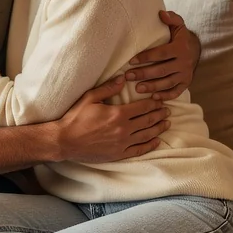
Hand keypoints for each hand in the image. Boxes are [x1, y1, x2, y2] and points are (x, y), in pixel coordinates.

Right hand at [53, 78, 169, 162]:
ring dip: (159, 129)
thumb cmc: (76, 118)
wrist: (65, 141)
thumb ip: (108, 88)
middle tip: (167, 111)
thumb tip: (123, 79)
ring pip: (147, 135)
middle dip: (159, 115)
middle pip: (148, 121)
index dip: (153, 103)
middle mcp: (123, 129)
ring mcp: (122, 143)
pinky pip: (139, 150)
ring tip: (166, 124)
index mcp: (118, 114)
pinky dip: (150, 145)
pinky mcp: (118, 154)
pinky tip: (157, 141)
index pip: (142, 107)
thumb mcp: (90, 97)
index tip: (160, 100)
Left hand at [124, 10, 199, 100]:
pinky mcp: (186, 83)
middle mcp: (184, 62)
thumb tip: (161, 13)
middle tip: (128, 76)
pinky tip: (153, 97)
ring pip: (168, 82)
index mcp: (180, 47)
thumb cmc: (180, 37)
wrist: (195, 50)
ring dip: (152, 87)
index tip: (131, 61)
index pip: (161, 53)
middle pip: (162, 70)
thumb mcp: (178, 25)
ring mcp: (186, 74)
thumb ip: (171, 18)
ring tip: (137, 89)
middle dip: (144, 74)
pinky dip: (165, 95)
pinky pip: (176, 91)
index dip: (146, 57)